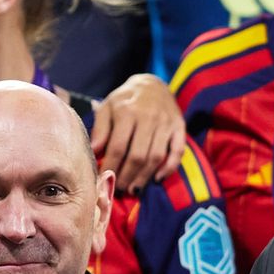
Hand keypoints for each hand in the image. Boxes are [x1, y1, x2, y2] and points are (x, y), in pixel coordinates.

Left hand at [91, 73, 185, 191]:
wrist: (154, 84)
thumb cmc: (125, 100)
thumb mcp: (108, 107)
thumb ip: (100, 128)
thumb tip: (94, 150)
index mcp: (127, 111)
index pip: (118, 147)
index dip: (110, 166)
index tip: (104, 179)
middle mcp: (148, 117)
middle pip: (137, 156)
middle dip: (127, 176)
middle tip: (119, 188)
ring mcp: (166, 123)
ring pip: (156, 157)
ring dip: (144, 177)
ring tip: (134, 189)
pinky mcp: (179, 127)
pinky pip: (178, 151)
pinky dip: (169, 168)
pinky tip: (158, 178)